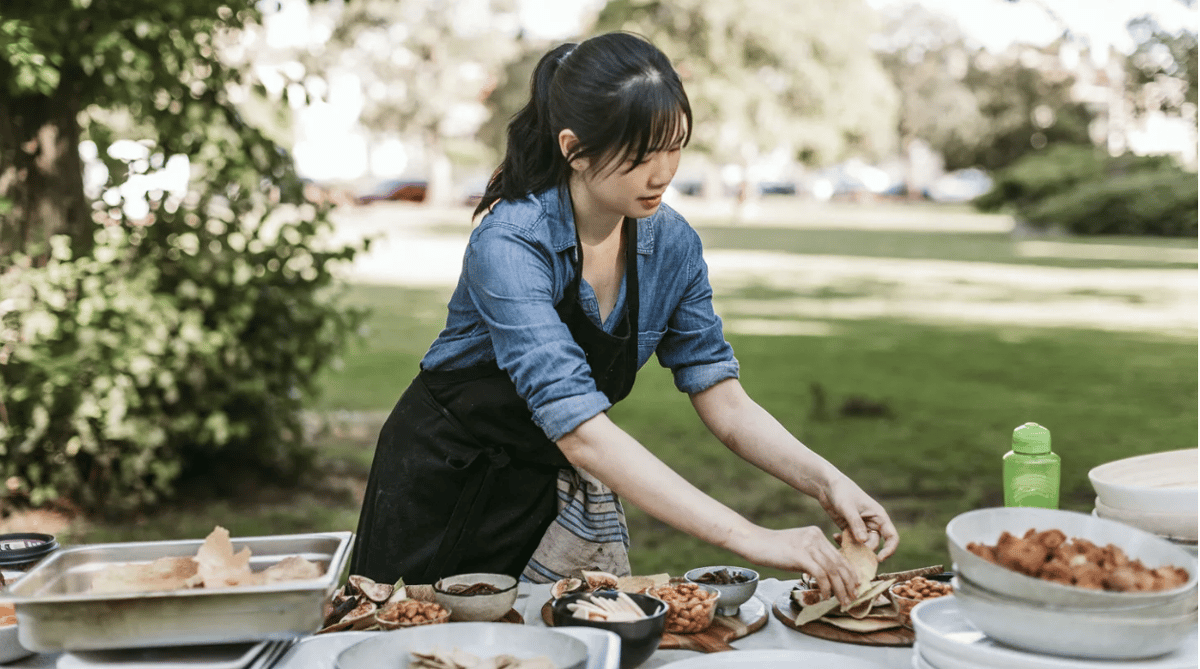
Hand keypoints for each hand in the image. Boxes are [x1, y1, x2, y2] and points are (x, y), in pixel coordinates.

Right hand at [733, 526, 860, 607]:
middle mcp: (815, 537)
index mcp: (816, 534)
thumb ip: (812, 556)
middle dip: (849, 583)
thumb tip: (826, 576)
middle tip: (853, 597)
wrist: (754, 542)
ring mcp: (808, 545)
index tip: (854, 586)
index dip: (850, 572)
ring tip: (842, 602)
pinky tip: (825, 596)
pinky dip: (825, 588)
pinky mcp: (801, 554)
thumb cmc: (773, 549)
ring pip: (832, 570)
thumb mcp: (798, 548)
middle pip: (839, 563)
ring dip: (840, 589)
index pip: (839, 555)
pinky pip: (820, 574)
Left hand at [817, 475, 899, 560]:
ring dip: (852, 548)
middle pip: (874, 545)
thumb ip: (855, 524)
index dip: (889, 550)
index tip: (879, 559)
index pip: (892, 537)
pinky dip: (843, 543)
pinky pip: (850, 543)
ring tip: (840, 542)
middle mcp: (872, 524)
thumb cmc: (842, 491)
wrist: (827, 485)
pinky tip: (835, 536)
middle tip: (850, 550)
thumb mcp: (848, 507)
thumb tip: (863, 542)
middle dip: (863, 550)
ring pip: (861, 546)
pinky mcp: (849, 530)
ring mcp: (860, 528)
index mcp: (879, 517)